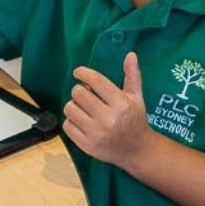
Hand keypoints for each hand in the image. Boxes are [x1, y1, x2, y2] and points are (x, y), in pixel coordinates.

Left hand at [63, 53, 150, 167]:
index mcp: (121, 104)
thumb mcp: (137, 97)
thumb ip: (132, 75)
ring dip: (74, 105)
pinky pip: (67, 125)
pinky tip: (81, 121)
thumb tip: (131, 55)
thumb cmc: (135, 120)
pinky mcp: (87, 145)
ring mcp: (96, 133)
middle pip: (78, 93)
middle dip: (80, 90)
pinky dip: (72, 121)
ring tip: (84, 108)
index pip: (96, 81)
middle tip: (86, 94)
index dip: (83, 73)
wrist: (136, 150)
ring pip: (70, 108)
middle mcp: (108, 119)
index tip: (78, 72)